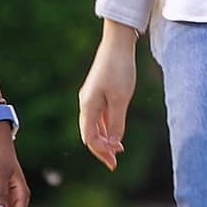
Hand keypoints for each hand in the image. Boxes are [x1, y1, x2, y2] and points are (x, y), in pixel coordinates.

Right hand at [77, 22, 137, 169]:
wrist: (117, 43)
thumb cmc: (119, 70)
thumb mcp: (121, 99)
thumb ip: (116, 122)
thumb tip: (113, 142)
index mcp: (87, 106)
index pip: (90, 138)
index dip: (101, 152)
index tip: (114, 162)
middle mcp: (85, 103)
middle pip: (90, 134)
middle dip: (101, 149)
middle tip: (114, 163)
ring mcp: (91, 98)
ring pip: (94, 125)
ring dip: (104, 139)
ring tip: (116, 151)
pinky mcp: (98, 92)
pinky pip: (99, 116)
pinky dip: (106, 127)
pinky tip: (115, 133)